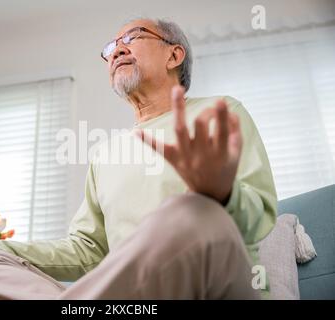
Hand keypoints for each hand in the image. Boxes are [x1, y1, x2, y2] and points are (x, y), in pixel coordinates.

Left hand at [136, 85, 242, 204]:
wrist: (209, 193)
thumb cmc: (224, 167)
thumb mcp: (236, 152)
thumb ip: (234, 130)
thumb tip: (227, 110)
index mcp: (220, 153)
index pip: (221, 131)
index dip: (220, 116)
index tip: (219, 101)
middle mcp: (201, 155)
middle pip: (200, 126)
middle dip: (206, 112)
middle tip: (212, 108)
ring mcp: (184, 157)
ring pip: (180, 131)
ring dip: (178, 109)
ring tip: (177, 90)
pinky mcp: (172, 159)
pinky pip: (159, 149)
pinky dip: (147, 141)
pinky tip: (135, 131)